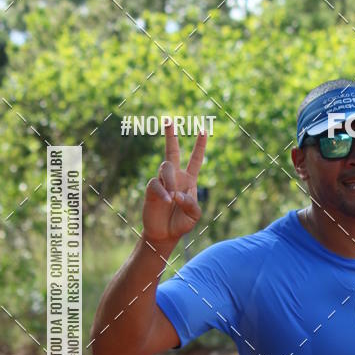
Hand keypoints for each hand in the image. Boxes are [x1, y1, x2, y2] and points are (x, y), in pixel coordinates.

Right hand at [142, 121, 206, 244]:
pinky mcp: (152, 189)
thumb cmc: (181, 223)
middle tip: (169, 120)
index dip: (199, 145)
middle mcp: (175, 177)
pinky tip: (167, 200)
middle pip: (172, 151)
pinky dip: (163, 191)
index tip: (203, 129)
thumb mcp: (194, 216)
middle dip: (171, 136)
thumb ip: (191, 204)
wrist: (165, 234)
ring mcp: (162, 182)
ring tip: (173, 198)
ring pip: (165, 167)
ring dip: (171, 181)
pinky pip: (156, 184)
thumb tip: (177, 194)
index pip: (195, 159)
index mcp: (189, 180)